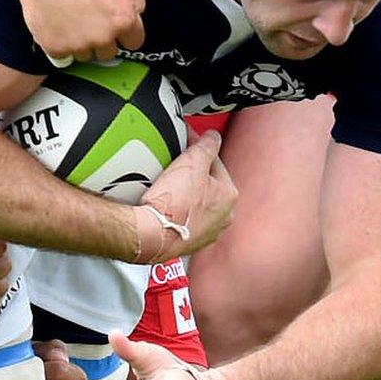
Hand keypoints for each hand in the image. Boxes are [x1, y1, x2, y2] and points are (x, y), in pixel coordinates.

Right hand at [16, 0, 145, 64]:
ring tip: (72, 20)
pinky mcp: (55, 48)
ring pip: (86, 55)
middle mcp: (104, 37)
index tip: (113, 25)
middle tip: (89, 19)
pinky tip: (58, 26)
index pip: (134, 42)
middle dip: (103, 39)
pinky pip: (63, 57)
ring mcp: (79, 44)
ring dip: (81, 44)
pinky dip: (61, 46)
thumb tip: (136, 15)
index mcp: (124, 19)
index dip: (124, 32)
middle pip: (109, 52)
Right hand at [135, 131, 235, 261]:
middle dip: (192, 173)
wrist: (151, 235)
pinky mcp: (190, 243)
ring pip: (196, 203)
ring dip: (185, 194)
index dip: (198, 149)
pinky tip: (165, 207)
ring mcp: (207, 232)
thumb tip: (214, 136)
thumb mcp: (192, 161)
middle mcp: (223, 217)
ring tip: (168, 187)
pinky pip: (185, 219)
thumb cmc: (173, 201)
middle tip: (175, 166)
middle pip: (207, 184)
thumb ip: (207, 144)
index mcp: (229, 195)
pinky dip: (178, 212)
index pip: (215, 162)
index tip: (185, 142)